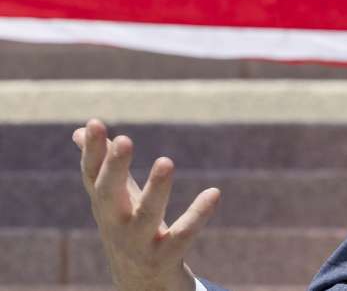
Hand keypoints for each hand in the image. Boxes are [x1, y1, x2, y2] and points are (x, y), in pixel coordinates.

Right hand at [73, 118, 220, 290]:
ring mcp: (138, 243)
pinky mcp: (164, 258)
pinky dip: (198, 215)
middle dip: (115, 168)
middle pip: (109, 194)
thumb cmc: (128, 229)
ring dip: (156, 189)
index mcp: (104, 205)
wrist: (141, 285)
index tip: (94, 123)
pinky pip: (182, 236)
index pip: (93, 175)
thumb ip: (102, 165)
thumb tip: (80, 130)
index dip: (92, 151)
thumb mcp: (115, 198)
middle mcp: (115, 224)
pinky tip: (214, 192)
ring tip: (166, 160)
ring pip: (146, 216)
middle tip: (124, 139)